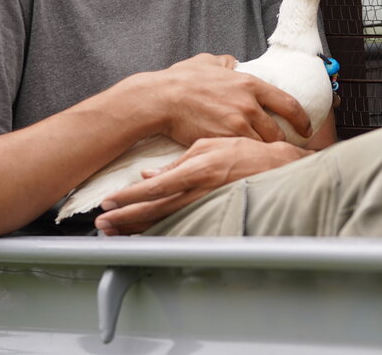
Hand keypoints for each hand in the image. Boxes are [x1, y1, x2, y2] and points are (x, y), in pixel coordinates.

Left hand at [94, 136, 308, 234]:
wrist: (279, 168)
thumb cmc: (246, 152)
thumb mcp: (210, 145)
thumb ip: (178, 162)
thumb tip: (149, 174)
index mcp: (197, 169)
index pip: (156, 186)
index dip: (131, 195)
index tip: (110, 202)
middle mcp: (199, 191)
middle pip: (155, 209)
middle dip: (126, 218)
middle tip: (103, 224)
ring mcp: (206, 205)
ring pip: (165, 222)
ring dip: (138, 228)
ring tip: (116, 233)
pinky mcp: (212, 214)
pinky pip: (180, 225)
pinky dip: (159, 231)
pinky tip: (144, 235)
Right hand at [150, 53, 311, 144]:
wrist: (161, 99)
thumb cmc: (182, 79)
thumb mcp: (209, 62)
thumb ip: (227, 63)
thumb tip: (234, 64)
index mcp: (251, 84)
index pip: (289, 103)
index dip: (302, 119)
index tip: (306, 128)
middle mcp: (249, 106)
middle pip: (278, 132)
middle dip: (283, 143)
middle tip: (285, 150)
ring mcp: (237, 125)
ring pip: (262, 147)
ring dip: (265, 154)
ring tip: (268, 160)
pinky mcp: (222, 141)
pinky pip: (243, 155)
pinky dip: (247, 160)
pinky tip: (247, 164)